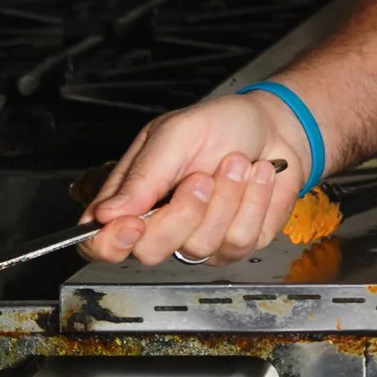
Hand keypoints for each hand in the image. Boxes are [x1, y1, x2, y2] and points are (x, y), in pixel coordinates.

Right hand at [86, 91, 316, 267]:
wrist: (276, 127)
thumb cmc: (222, 125)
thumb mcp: (176, 135)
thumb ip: (142, 176)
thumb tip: (106, 214)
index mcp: (132, 197)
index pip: (101, 242)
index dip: (110, 243)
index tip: (133, 223)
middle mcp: (162, 224)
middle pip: (150, 252)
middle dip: (182, 213)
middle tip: (202, 177)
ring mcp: (199, 238)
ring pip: (200, 246)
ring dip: (226, 197)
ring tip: (236, 163)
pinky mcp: (235, 244)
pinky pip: (239, 241)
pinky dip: (254, 201)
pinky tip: (257, 177)